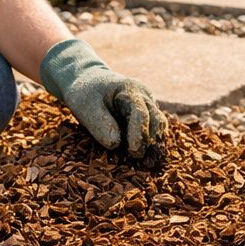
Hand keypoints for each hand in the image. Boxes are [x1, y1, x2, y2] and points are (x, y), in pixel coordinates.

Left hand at [38, 38, 167, 157]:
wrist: (88, 82)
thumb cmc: (85, 93)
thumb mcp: (86, 106)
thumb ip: (100, 122)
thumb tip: (115, 144)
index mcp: (130, 89)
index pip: (140, 113)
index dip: (139, 134)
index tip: (134, 152)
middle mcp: (144, 96)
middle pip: (156, 120)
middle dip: (150, 142)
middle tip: (142, 162)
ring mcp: (148, 105)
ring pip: (159, 126)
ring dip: (154, 144)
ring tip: (145, 163)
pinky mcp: (146, 115)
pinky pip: (153, 130)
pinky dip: (150, 144)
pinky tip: (144, 158)